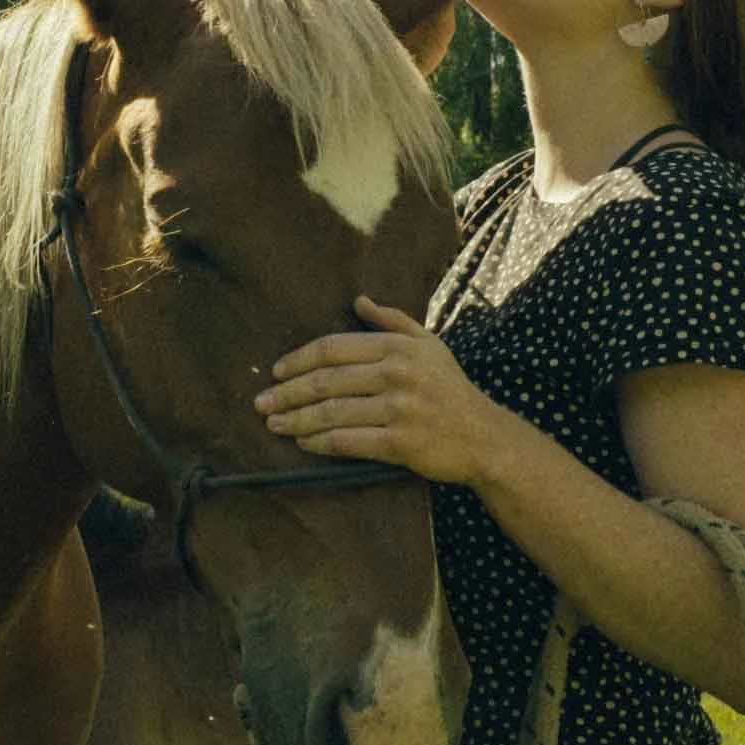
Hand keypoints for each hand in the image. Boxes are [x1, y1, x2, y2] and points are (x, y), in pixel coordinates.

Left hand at [251, 296, 507, 488]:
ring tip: (273, 424)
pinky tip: (303, 444)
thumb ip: (393, 321)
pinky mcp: (401, 443)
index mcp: (397, 347)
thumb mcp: (429, 345)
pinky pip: (350, 442)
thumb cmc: (451, 389)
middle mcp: (397, 374)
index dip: (299, 360)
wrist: (484, 437)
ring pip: (333, 413)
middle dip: (287, 393)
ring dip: (297, 420)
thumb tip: (358, 300)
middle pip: (326, 381)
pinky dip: (321, 443)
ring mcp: (399, 409)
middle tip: (260, 403)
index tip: (276, 372)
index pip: (334, 348)